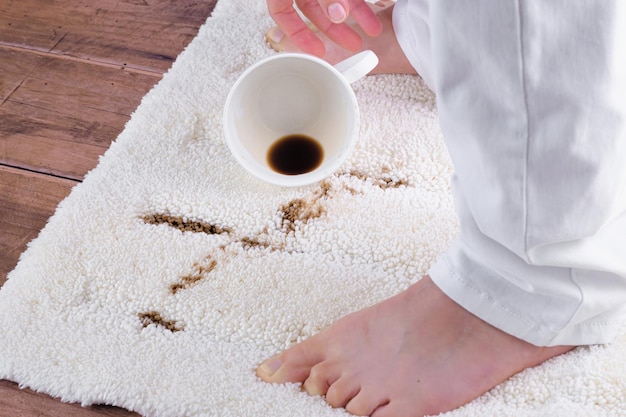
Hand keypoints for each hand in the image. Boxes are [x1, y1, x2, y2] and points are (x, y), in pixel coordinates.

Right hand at [267, 0, 382, 56]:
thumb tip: (338, 14)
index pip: (281, 12)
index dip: (297, 34)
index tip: (317, 51)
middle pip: (312, 9)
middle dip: (336, 29)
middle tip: (354, 45)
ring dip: (356, 14)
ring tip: (373, 30)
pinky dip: (360, 2)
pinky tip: (374, 12)